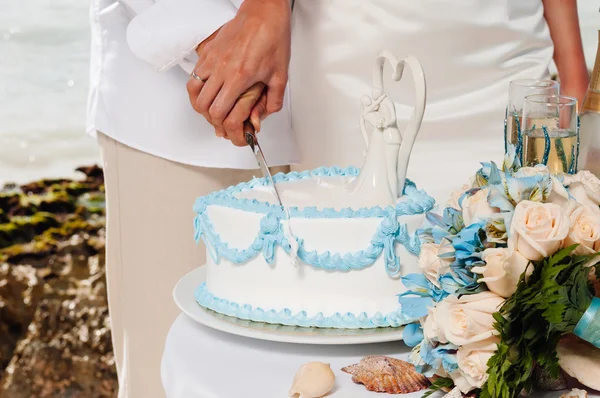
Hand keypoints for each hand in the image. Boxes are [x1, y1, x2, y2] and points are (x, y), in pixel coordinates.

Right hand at [186, 0, 290, 137]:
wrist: (264, 13)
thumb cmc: (272, 39)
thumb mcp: (280, 75)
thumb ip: (272, 101)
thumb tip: (260, 118)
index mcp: (239, 77)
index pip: (219, 112)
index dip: (224, 127)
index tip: (232, 131)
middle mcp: (221, 69)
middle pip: (203, 106)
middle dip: (212, 119)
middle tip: (222, 122)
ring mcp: (212, 59)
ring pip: (193, 91)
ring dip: (201, 104)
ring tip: (211, 109)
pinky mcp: (208, 51)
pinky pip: (195, 74)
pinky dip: (198, 87)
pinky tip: (209, 90)